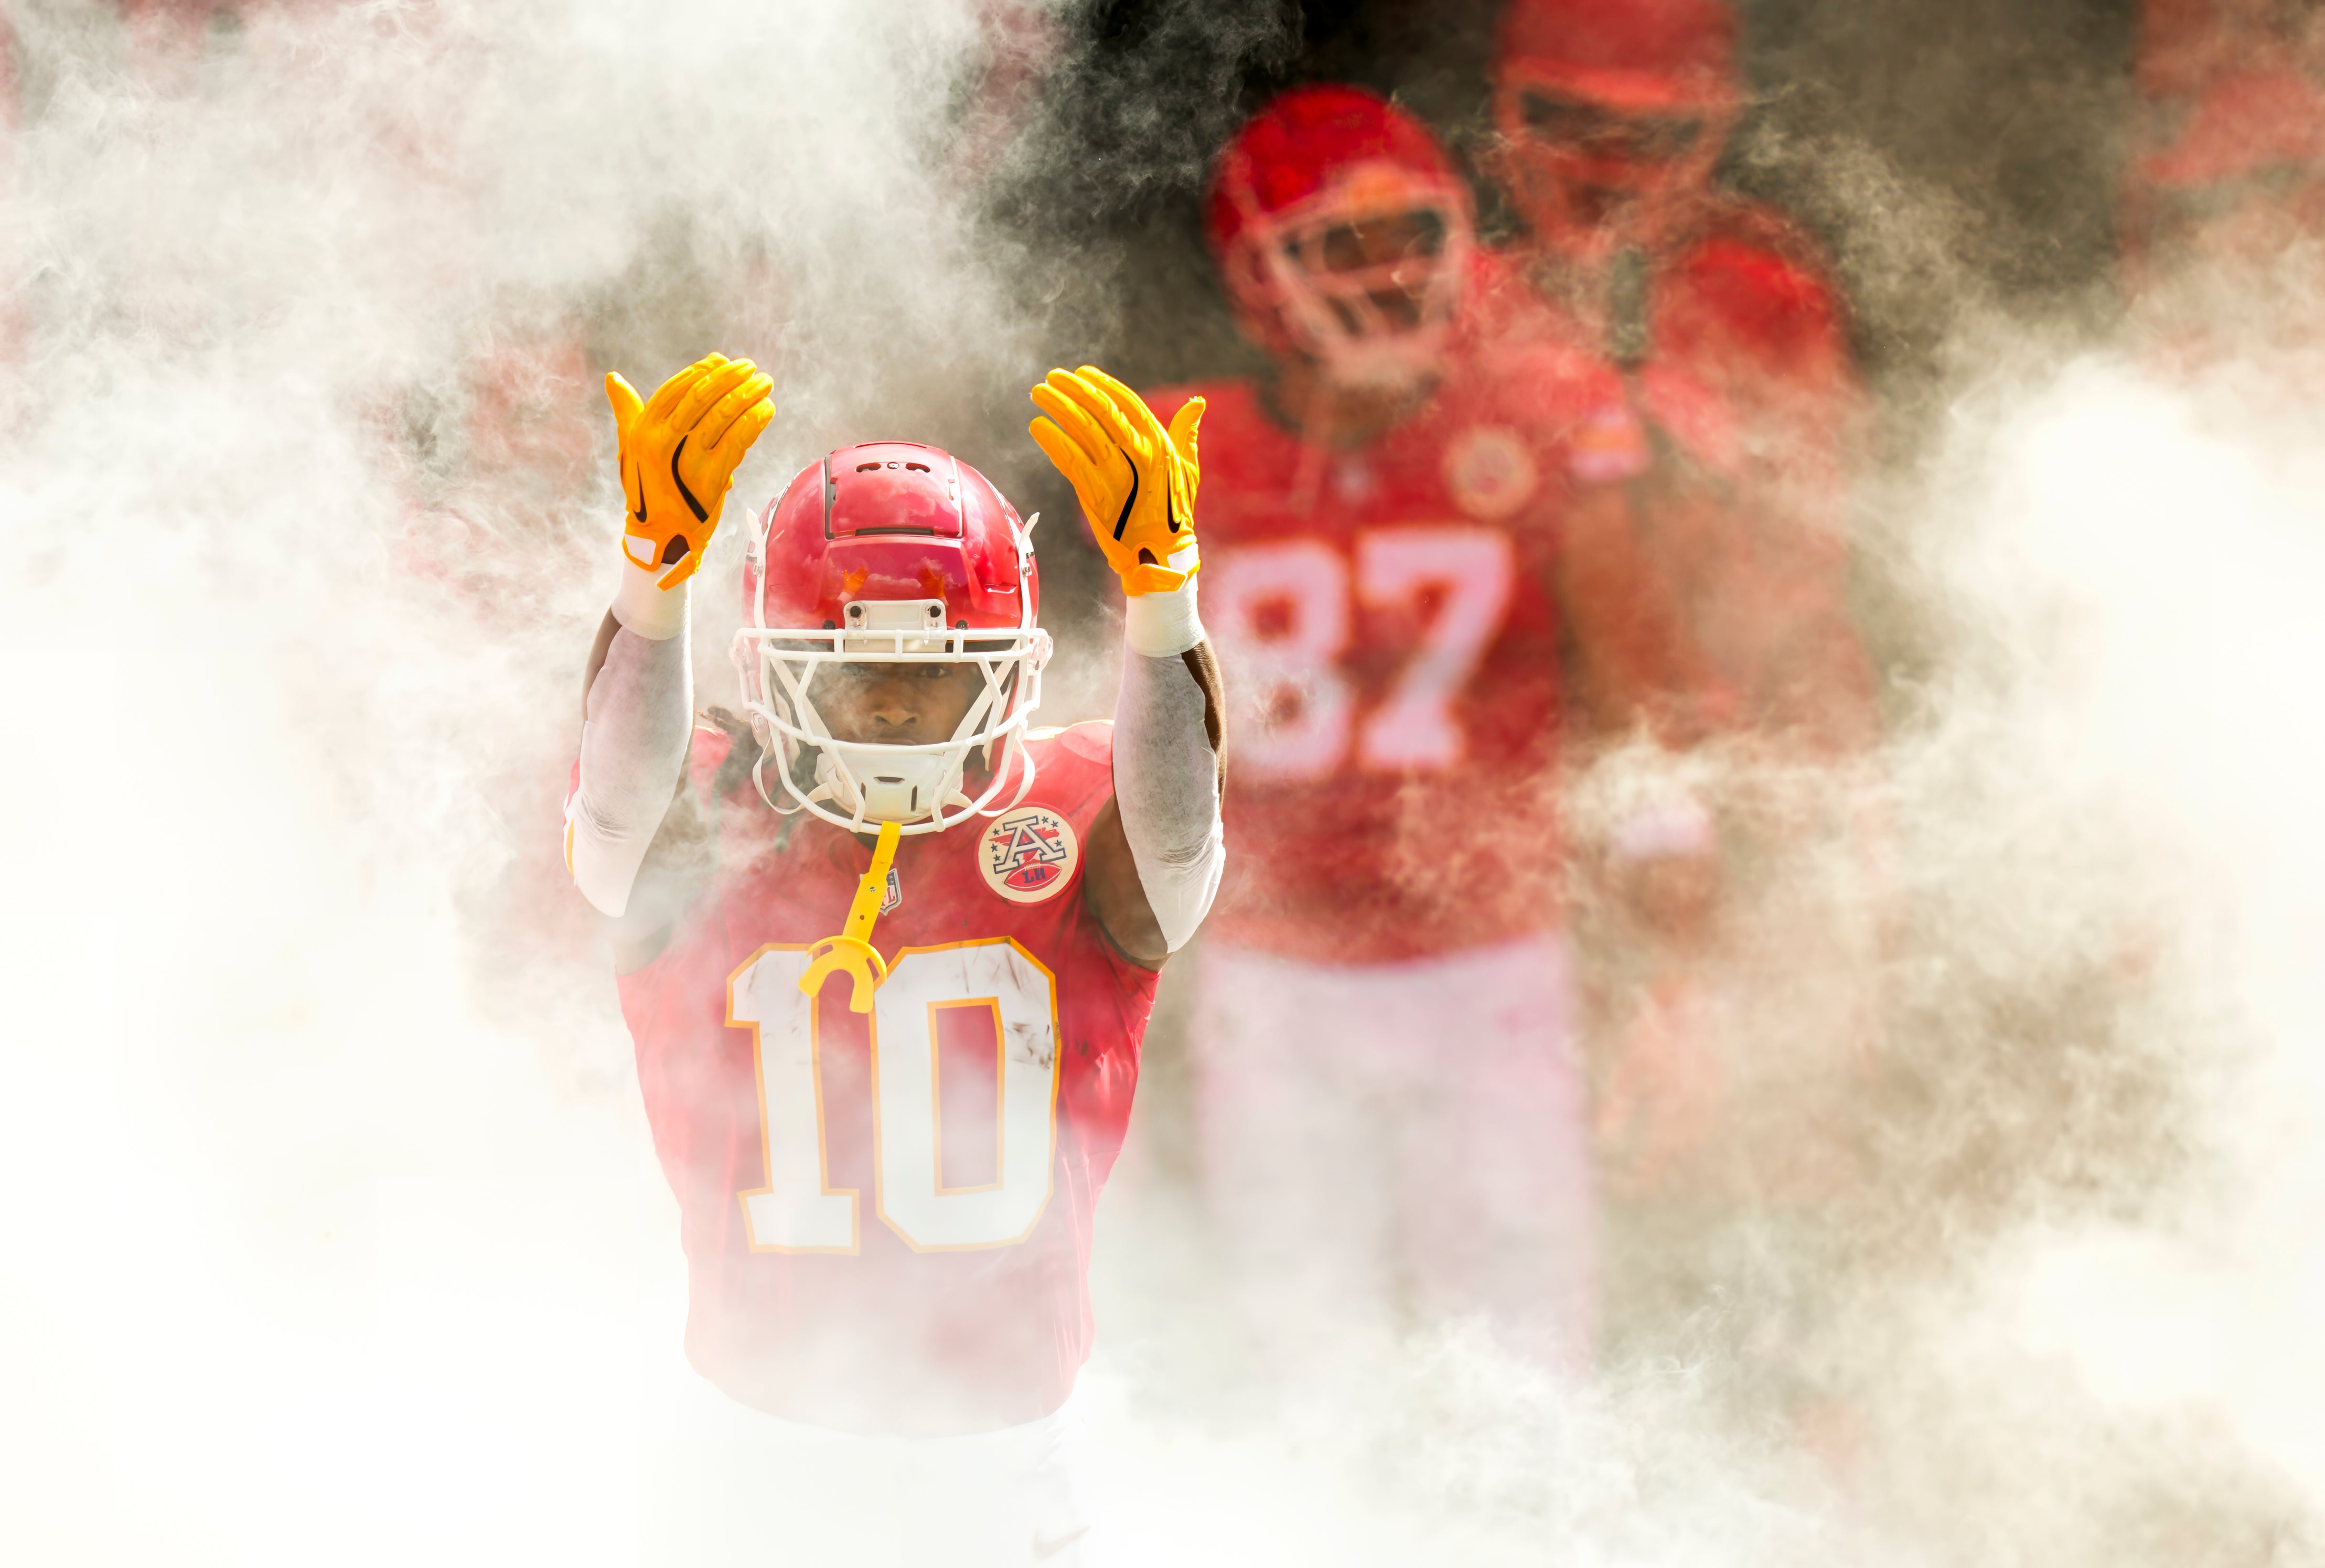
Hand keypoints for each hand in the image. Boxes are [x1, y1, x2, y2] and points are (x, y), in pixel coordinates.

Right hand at [606, 354, 775, 589]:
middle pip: (700, 397)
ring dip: (748, 395)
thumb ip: (628, 411)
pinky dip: (755, 422)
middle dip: (729, 377)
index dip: (701, 371)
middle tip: (750, 366)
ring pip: (722, 416)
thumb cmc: (647, 487)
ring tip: (765, 384)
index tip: (723, 361)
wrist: (660, 536)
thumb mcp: (630, 448)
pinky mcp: (711, 479)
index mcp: (642, 431)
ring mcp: (686, 460)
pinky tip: (767, 410)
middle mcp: (660, 443)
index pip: (675, 389)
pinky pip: (738, 441)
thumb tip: (613, 377)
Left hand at [1028, 365, 1204, 594]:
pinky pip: (1069, 459)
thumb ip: (1186, 433)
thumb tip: (1197, 403)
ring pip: (1082, 430)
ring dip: (1057, 407)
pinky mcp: (1096, 494)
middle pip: (1101, 410)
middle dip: (1074, 389)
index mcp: (1159, 444)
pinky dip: (1052, 440)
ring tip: (1039, 392)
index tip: (1082, 372)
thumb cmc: (1174, 513)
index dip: (1103, 384)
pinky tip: (1038, 425)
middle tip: (1052, 377)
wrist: (1160, 556)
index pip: (1127, 402)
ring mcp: (1116, 473)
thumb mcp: (1188, 469)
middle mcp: (1139, 454)